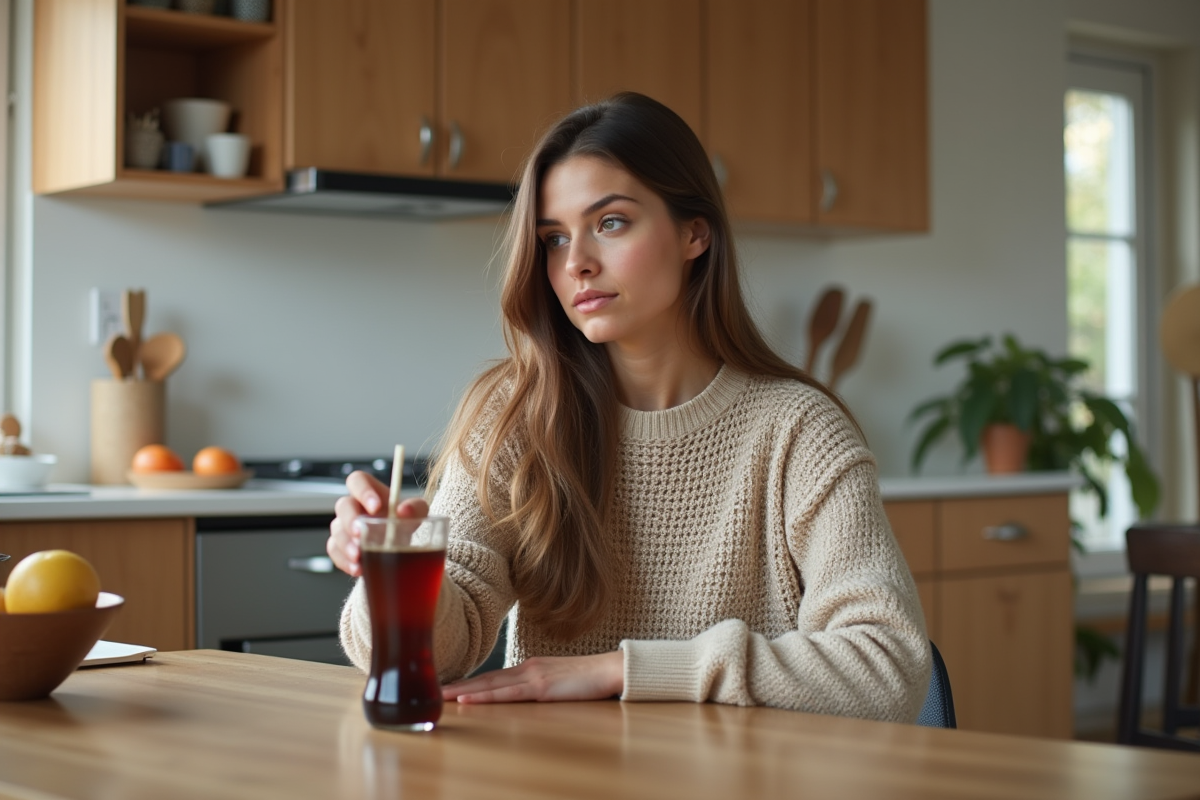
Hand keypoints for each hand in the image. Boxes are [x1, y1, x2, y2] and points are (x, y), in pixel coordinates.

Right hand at [326, 470, 429, 576]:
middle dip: (350, 520)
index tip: (375, 507)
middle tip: (361, 533)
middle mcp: (355, 507)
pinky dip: (344, 561)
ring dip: (346, 544)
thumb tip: (404, 511)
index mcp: (370, 493)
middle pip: (343, 506)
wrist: (402, 546)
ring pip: (336, 530)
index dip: (363, 491)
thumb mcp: (417, 512)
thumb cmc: (404, 523)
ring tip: (359, 555)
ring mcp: (345, 527)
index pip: (357, 480)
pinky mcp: (341, 547)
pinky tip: (358, 568)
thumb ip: (415, 507)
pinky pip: (334, 552)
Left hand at [442, 651, 623, 703]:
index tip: (446, 686)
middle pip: (484, 678)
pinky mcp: (541, 687)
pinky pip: (506, 694)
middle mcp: (525, 668)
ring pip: (489, 685)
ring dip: (461, 690)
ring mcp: (532, 676)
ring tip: (439, 695)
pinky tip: (467, 699)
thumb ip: (538, 686)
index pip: (491, 676)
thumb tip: (522, 696)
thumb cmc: (587, 678)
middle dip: (456, 684)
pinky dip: (483, 696)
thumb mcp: (557, 681)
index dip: (467, 681)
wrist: (609, 670)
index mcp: (528, 667)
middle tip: (430, 688)